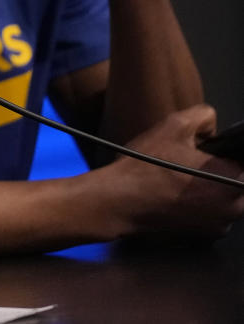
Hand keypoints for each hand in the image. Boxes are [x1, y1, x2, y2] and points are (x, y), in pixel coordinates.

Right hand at [105, 105, 243, 238]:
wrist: (121, 201)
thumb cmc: (148, 166)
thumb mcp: (175, 125)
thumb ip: (204, 116)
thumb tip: (212, 125)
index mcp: (237, 179)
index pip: (241, 159)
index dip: (223, 153)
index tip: (206, 153)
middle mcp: (237, 207)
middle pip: (237, 179)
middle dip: (219, 170)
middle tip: (191, 164)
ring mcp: (222, 224)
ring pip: (226, 197)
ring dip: (211, 187)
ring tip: (180, 179)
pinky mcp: (207, 235)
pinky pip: (213, 212)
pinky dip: (200, 204)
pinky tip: (177, 195)